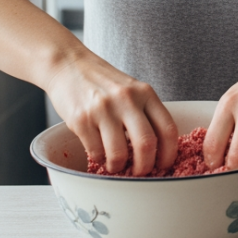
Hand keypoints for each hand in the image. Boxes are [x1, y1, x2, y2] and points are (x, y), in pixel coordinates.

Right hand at [44, 52, 179, 175]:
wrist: (68, 64)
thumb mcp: (131, 89)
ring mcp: (103, 109)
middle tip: (140, 172)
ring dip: (118, 167)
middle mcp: (126, 99)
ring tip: (116, 165)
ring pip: (119, 154)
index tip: (164, 165)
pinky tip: (100, 154)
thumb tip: (156, 151)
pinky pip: (96, 152)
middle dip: (145, 167)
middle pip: (146, 144)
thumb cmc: (102, 81)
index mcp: (145, 93)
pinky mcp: (81, 120)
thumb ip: (144, 112)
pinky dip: (100, 160)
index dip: (169, 154)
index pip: (167, 128)